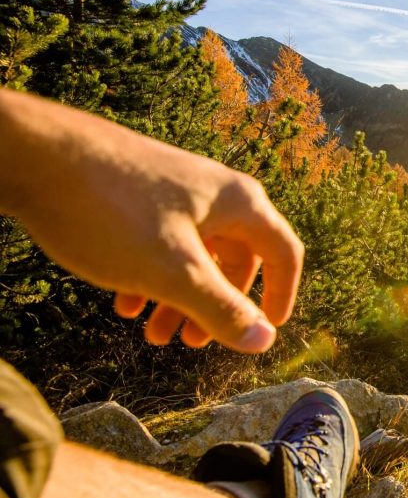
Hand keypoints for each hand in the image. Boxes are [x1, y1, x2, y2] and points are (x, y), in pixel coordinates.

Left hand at [0, 89, 303, 352]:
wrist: (33, 155)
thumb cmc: (112, 210)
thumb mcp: (173, 274)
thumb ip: (221, 310)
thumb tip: (263, 342)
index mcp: (238, 202)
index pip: (284, 252)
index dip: (281, 295)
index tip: (267, 330)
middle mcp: (213, 191)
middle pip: (236, 258)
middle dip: (215, 305)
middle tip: (190, 342)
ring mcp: (174, 190)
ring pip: (193, 254)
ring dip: (178, 298)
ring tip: (150, 334)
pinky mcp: (138, 192)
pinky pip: (159, 242)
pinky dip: (149, 276)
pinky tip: (122, 302)